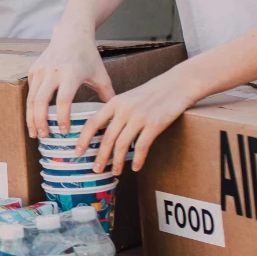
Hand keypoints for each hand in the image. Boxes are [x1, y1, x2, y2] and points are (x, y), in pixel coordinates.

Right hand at [25, 30, 113, 137]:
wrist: (71, 35)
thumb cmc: (88, 56)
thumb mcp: (100, 75)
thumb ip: (108, 95)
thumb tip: (113, 116)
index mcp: (71, 74)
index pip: (63, 99)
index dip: (62, 117)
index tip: (64, 131)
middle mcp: (53, 72)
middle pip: (40, 101)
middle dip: (40, 122)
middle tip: (44, 136)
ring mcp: (41, 71)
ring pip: (31, 99)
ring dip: (31, 118)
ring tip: (34, 133)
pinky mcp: (33, 70)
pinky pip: (30, 92)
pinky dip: (31, 107)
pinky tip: (34, 119)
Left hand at [75, 70, 201, 173]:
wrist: (178, 84)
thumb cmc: (153, 92)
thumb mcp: (129, 97)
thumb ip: (117, 112)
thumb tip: (105, 131)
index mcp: (115, 102)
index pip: (93, 122)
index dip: (83, 139)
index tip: (77, 151)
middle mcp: (124, 110)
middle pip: (107, 138)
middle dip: (100, 156)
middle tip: (96, 169)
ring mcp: (139, 117)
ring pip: (122, 145)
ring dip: (117, 161)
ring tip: (115, 171)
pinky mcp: (154, 124)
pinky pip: (142, 146)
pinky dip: (138, 159)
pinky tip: (136, 167)